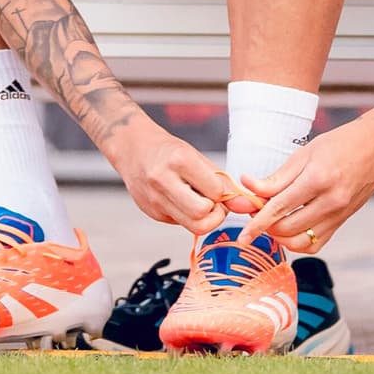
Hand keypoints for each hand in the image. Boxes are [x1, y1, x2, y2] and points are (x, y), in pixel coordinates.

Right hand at [113, 122, 231, 235]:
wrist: (133, 148)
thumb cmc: (167, 150)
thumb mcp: (194, 155)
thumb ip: (218, 179)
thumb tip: (241, 202)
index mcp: (179, 160)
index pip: (214, 191)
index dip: (222, 194)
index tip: (220, 190)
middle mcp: (164, 180)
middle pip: (202, 214)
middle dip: (215, 213)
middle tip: (214, 204)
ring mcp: (155, 199)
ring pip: (191, 226)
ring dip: (203, 219)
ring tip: (201, 204)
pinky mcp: (151, 212)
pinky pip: (179, 223)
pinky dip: (186, 217)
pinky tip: (182, 201)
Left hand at [236, 110, 373, 252]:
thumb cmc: (339, 144)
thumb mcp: (304, 153)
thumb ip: (277, 176)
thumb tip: (248, 185)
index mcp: (317, 179)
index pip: (279, 208)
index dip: (257, 223)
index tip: (242, 236)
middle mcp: (330, 202)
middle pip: (287, 228)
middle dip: (265, 225)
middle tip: (255, 212)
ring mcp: (339, 215)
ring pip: (300, 241)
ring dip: (280, 236)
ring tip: (271, 220)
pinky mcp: (343, 221)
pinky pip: (316, 244)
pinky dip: (298, 242)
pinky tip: (289, 228)